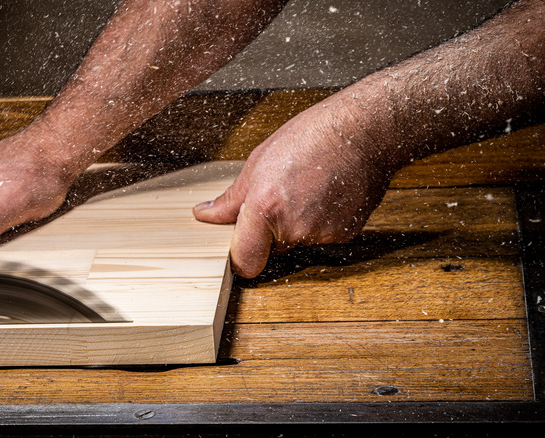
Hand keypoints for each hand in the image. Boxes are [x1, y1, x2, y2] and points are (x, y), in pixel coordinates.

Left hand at [193, 97, 392, 277]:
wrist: (365, 131)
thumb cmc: (312, 136)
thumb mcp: (259, 161)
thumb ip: (231, 198)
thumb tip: (205, 214)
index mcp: (266, 206)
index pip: (244, 261)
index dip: (240, 257)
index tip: (239, 247)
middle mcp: (293, 227)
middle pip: (270, 248)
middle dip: (269, 230)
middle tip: (280, 195)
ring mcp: (321, 233)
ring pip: (296, 241)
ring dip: (296, 223)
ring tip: (306, 187)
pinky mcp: (344, 234)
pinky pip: (321, 236)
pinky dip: (320, 220)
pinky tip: (325, 193)